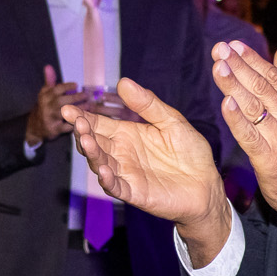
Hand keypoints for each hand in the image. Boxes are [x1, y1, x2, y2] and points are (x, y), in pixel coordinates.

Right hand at [26, 65, 87, 146]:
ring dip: (78, 109)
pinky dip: (76, 123)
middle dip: (75, 98)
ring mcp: (50, 119)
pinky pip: (66, 127)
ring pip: (64, 113)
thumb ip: (49, 80)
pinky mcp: (54, 129)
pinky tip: (85, 118)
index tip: (76, 85)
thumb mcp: (45, 93)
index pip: (55, 90)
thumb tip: (48, 66)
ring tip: (89, 106)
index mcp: (44, 96)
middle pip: (60, 101)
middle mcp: (46, 107)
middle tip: (86, 95)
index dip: (67, 87)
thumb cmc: (44, 107)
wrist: (34, 126)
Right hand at [64, 76, 223, 229]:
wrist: (207, 184)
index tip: (69, 109)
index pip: (98, 124)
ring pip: (100, 164)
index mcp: (127, 134)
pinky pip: (116, 188)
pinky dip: (107, 180)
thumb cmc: (190, 153)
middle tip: (77, 122)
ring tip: (87, 140)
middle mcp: (121, 154)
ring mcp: (126, 174)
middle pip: (94, 143)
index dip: (82, 117)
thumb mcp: (171, 121)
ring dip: (91, 153)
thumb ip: (148, 104)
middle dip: (83, 133)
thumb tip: (124, 82)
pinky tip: (103, 170)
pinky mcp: (135, 193)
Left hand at [208, 41, 276, 229]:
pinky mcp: (269, 158)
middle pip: (262, 86)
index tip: (233, 45)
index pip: (273, 76)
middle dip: (238, 65)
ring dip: (234, 84)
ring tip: (218, 67)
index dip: (252, 59)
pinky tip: (225, 103)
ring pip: (254, 105)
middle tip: (220, 49)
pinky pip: (250, 135)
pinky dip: (237, 118)